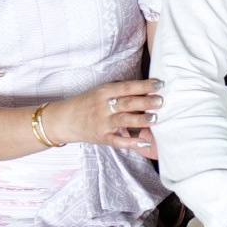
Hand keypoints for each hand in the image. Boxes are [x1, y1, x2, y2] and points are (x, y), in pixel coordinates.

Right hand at [41, 78, 161, 156]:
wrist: (65, 120)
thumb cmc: (88, 103)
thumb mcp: (101, 91)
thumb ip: (120, 90)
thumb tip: (146, 87)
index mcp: (104, 92)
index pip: (127, 87)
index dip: (143, 85)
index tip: (159, 84)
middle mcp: (103, 106)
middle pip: (127, 103)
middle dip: (145, 101)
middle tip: (161, 101)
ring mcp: (102, 123)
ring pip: (123, 120)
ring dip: (140, 119)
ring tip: (155, 118)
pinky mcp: (102, 137)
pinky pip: (118, 141)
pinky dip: (131, 142)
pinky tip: (144, 142)